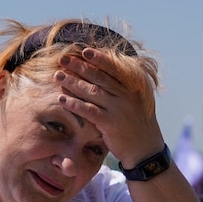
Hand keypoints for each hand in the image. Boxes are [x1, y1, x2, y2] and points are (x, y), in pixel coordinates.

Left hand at [54, 48, 163, 166]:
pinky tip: (62, 99)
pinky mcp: (110, 123)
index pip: (113, 68)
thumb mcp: (136, 102)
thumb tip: (105, 75)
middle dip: (80, 67)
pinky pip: (89, 111)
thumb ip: (124, 89)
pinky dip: (75, 104)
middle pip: (99, 77)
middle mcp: (126, 95)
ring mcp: (118, 109)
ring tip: (58, 76)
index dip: (98, 59)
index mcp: (133, 87)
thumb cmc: (138, 125)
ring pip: (92, 92)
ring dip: (73, 83)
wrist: (145, 150)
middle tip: (63, 59)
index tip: (84, 51)